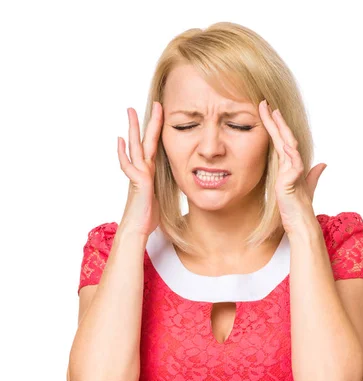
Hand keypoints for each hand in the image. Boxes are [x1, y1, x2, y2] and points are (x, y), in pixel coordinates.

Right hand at [117, 103, 163, 237]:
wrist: (137, 229)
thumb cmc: (147, 217)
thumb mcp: (161, 196)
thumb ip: (162, 186)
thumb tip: (176, 183)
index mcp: (149, 171)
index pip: (153, 146)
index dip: (157, 131)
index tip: (161, 115)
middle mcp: (142, 170)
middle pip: (144, 141)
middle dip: (146, 122)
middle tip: (149, 103)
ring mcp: (138, 175)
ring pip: (135, 147)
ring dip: (133, 129)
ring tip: (130, 111)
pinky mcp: (138, 182)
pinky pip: (129, 165)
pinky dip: (123, 153)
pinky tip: (120, 140)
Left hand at [259, 99, 326, 234]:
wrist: (301, 223)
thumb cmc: (299, 207)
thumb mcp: (302, 187)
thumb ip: (311, 175)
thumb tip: (322, 164)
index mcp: (290, 165)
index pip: (282, 140)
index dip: (275, 125)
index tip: (267, 110)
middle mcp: (292, 165)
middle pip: (284, 138)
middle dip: (275, 120)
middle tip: (266, 103)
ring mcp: (293, 172)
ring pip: (288, 146)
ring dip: (282, 130)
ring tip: (275, 115)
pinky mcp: (292, 182)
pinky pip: (293, 166)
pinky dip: (291, 155)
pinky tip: (287, 145)